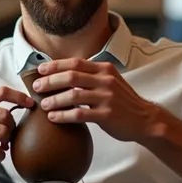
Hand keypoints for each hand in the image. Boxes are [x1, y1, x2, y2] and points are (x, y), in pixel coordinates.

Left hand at [32, 58, 158, 142]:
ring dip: (54, 100)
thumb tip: (62, 75)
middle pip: (71, 76)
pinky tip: (53, 118)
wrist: (145, 119)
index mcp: (104, 69)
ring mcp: (107, 97)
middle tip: (36, 87)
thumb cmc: (122, 102)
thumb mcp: (110, 82)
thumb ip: (90, 77)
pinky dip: (63, 115)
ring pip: (73, 95)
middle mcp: (106, 80)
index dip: (55, 65)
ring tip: (43, 105)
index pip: (75, 63)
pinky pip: (79, 114)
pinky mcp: (107, 114)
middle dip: (50, 81)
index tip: (40, 70)